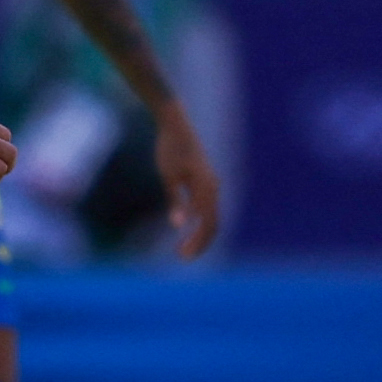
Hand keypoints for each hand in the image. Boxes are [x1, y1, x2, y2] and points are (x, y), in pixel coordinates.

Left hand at [152, 104, 219, 257]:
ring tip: (182, 249)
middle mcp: (213, 187)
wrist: (175, 123)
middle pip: (213, 224)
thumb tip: (179, 225)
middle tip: (182, 257)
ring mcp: (211, 184)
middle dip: (199, 243)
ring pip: (211, 217)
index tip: (182, 256)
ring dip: (200, 235)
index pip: (208, 224)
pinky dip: (200, 222)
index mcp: (207, 187)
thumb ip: (175, 201)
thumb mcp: (168, 176)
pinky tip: (187, 228)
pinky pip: (207, 208)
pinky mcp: (205, 181)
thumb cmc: (169, 148)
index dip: (198, 243)